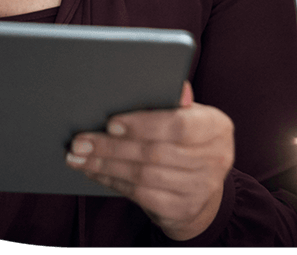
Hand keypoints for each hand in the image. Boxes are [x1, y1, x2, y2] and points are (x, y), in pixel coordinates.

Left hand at [66, 81, 233, 240]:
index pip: (179, 125)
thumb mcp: (188, 114)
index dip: (143, 124)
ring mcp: (201, 189)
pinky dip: (113, 182)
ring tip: (78, 156)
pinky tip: (95, 172)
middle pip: (155, 153)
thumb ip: (175, 100)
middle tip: (80, 141)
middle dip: (111, 147)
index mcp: (217, 126)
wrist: (202, 187)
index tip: (110, 124)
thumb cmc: (187, 139)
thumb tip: (177, 85)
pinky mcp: (183, 211)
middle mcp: (216, 159)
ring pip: (143, 176)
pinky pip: (141, 196)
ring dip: (105, 165)